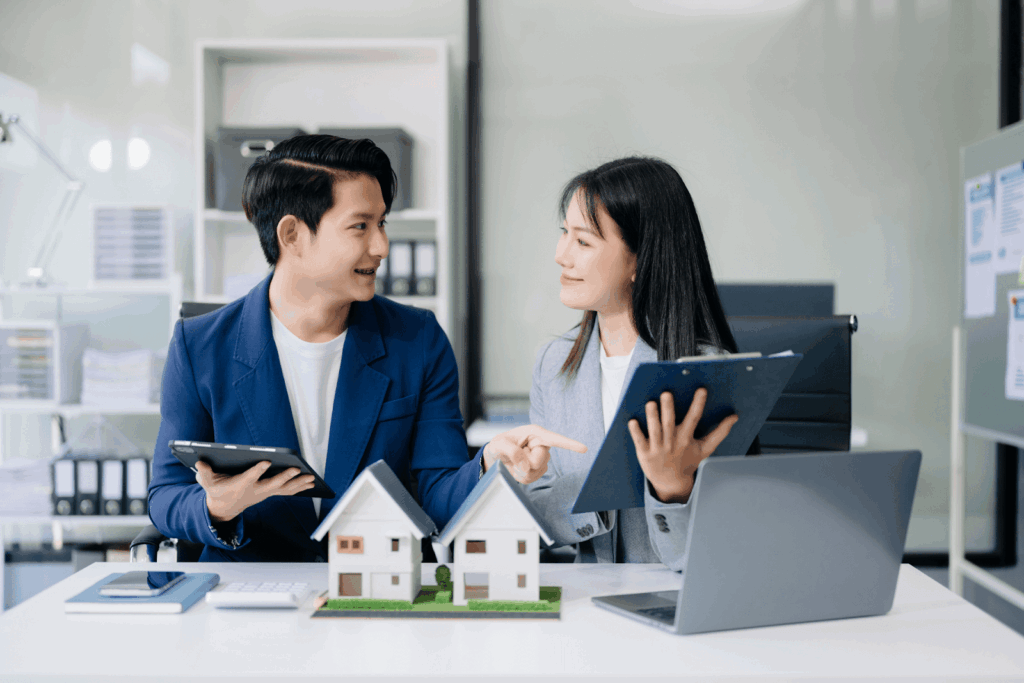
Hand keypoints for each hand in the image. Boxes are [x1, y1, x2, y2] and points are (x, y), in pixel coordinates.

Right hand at [195, 460, 315, 522]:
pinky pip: (287, 491)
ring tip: (311, 477)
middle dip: (285, 477)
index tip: (266, 461)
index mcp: (240, 485)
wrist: (224, 507)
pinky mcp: (270, 493)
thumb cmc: (218, 490)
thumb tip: (200, 462)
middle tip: (296, 469)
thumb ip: (205, 473)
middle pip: (272, 484)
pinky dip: (299, 487)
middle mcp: (255, 490)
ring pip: (284, 489)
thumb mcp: (207, 482)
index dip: (257, 470)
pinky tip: (311, 483)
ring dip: (298, 484)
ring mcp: (264, 493)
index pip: (249, 477)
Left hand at [482, 425, 586, 483]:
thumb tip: (526, 464)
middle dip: (525, 462)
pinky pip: (532, 478)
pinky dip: (520, 476)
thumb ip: (511, 452)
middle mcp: (540, 444)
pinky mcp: (538, 469)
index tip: (584, 449)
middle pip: (540, 460)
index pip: (555, 439)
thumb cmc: (498, 447)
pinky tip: (516, 468)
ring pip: (536, 471)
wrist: (496, 457)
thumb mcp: (498, 445)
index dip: (570, 444)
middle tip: (511, 458)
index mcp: (534, 433)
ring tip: (512, 462)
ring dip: (521, 470)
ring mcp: (540, 458)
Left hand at [627, 388, 737, 503]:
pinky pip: (639, 440)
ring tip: (650, 403)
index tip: (701, 390)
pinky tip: (632, 421)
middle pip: (670, 422)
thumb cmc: (687, 461)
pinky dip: (635, 431)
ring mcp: (657, 447)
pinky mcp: (644, 452)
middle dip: (668, 408)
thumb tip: (734, 417)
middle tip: (667, 393)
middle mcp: (672, 441)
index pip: (694, 418)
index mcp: (686, 438)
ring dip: (652, 416)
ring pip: (654, 430)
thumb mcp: (705, 448)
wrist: (672, 482)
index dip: (698, 404)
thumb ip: (719, 432)